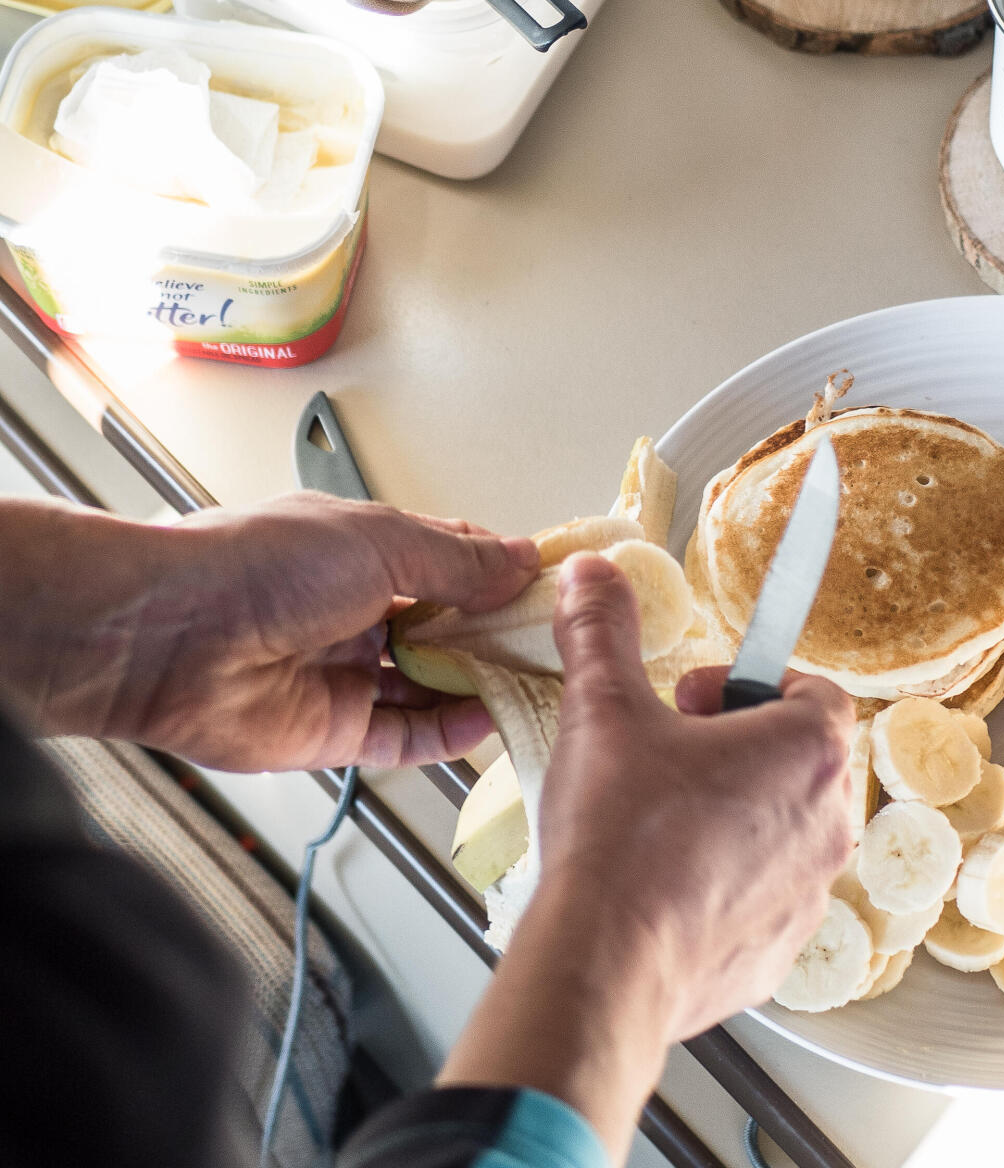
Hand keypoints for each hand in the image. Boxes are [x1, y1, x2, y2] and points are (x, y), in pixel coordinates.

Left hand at [0, 491, 539, 769]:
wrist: (168, 636)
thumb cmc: (260, 564)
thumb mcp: (384, 544)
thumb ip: (461, 564)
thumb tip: (524, 560)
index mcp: (370, 549)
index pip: (456, 560)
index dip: (505, 571)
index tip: (558, 584)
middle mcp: (362, 609)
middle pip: (450, 626)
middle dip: (501, 633)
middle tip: (561, 641)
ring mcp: (348, 670)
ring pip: (432, 682)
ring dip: (482, 682)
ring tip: (538, 682)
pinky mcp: (333, 730)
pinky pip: (403, 735)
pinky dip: (447, 731)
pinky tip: (487, 720)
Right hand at [441, 552, 855, 1157]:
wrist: (601, 968)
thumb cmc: (619, 839)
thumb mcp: (604, 709)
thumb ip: (602, 630)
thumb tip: (594, 574)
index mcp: (809, 749)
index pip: (814, 689)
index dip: (750, 683)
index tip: (695, 696)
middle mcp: (829, 820)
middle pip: (802, 756)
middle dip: (739, 743)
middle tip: (672, 750)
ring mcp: (811, 893)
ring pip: (784, 827)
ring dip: (735, 810)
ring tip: (661, 816)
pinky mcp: (781, 951)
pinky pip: (766, 894)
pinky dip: (726, 879)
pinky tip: (664, 880)